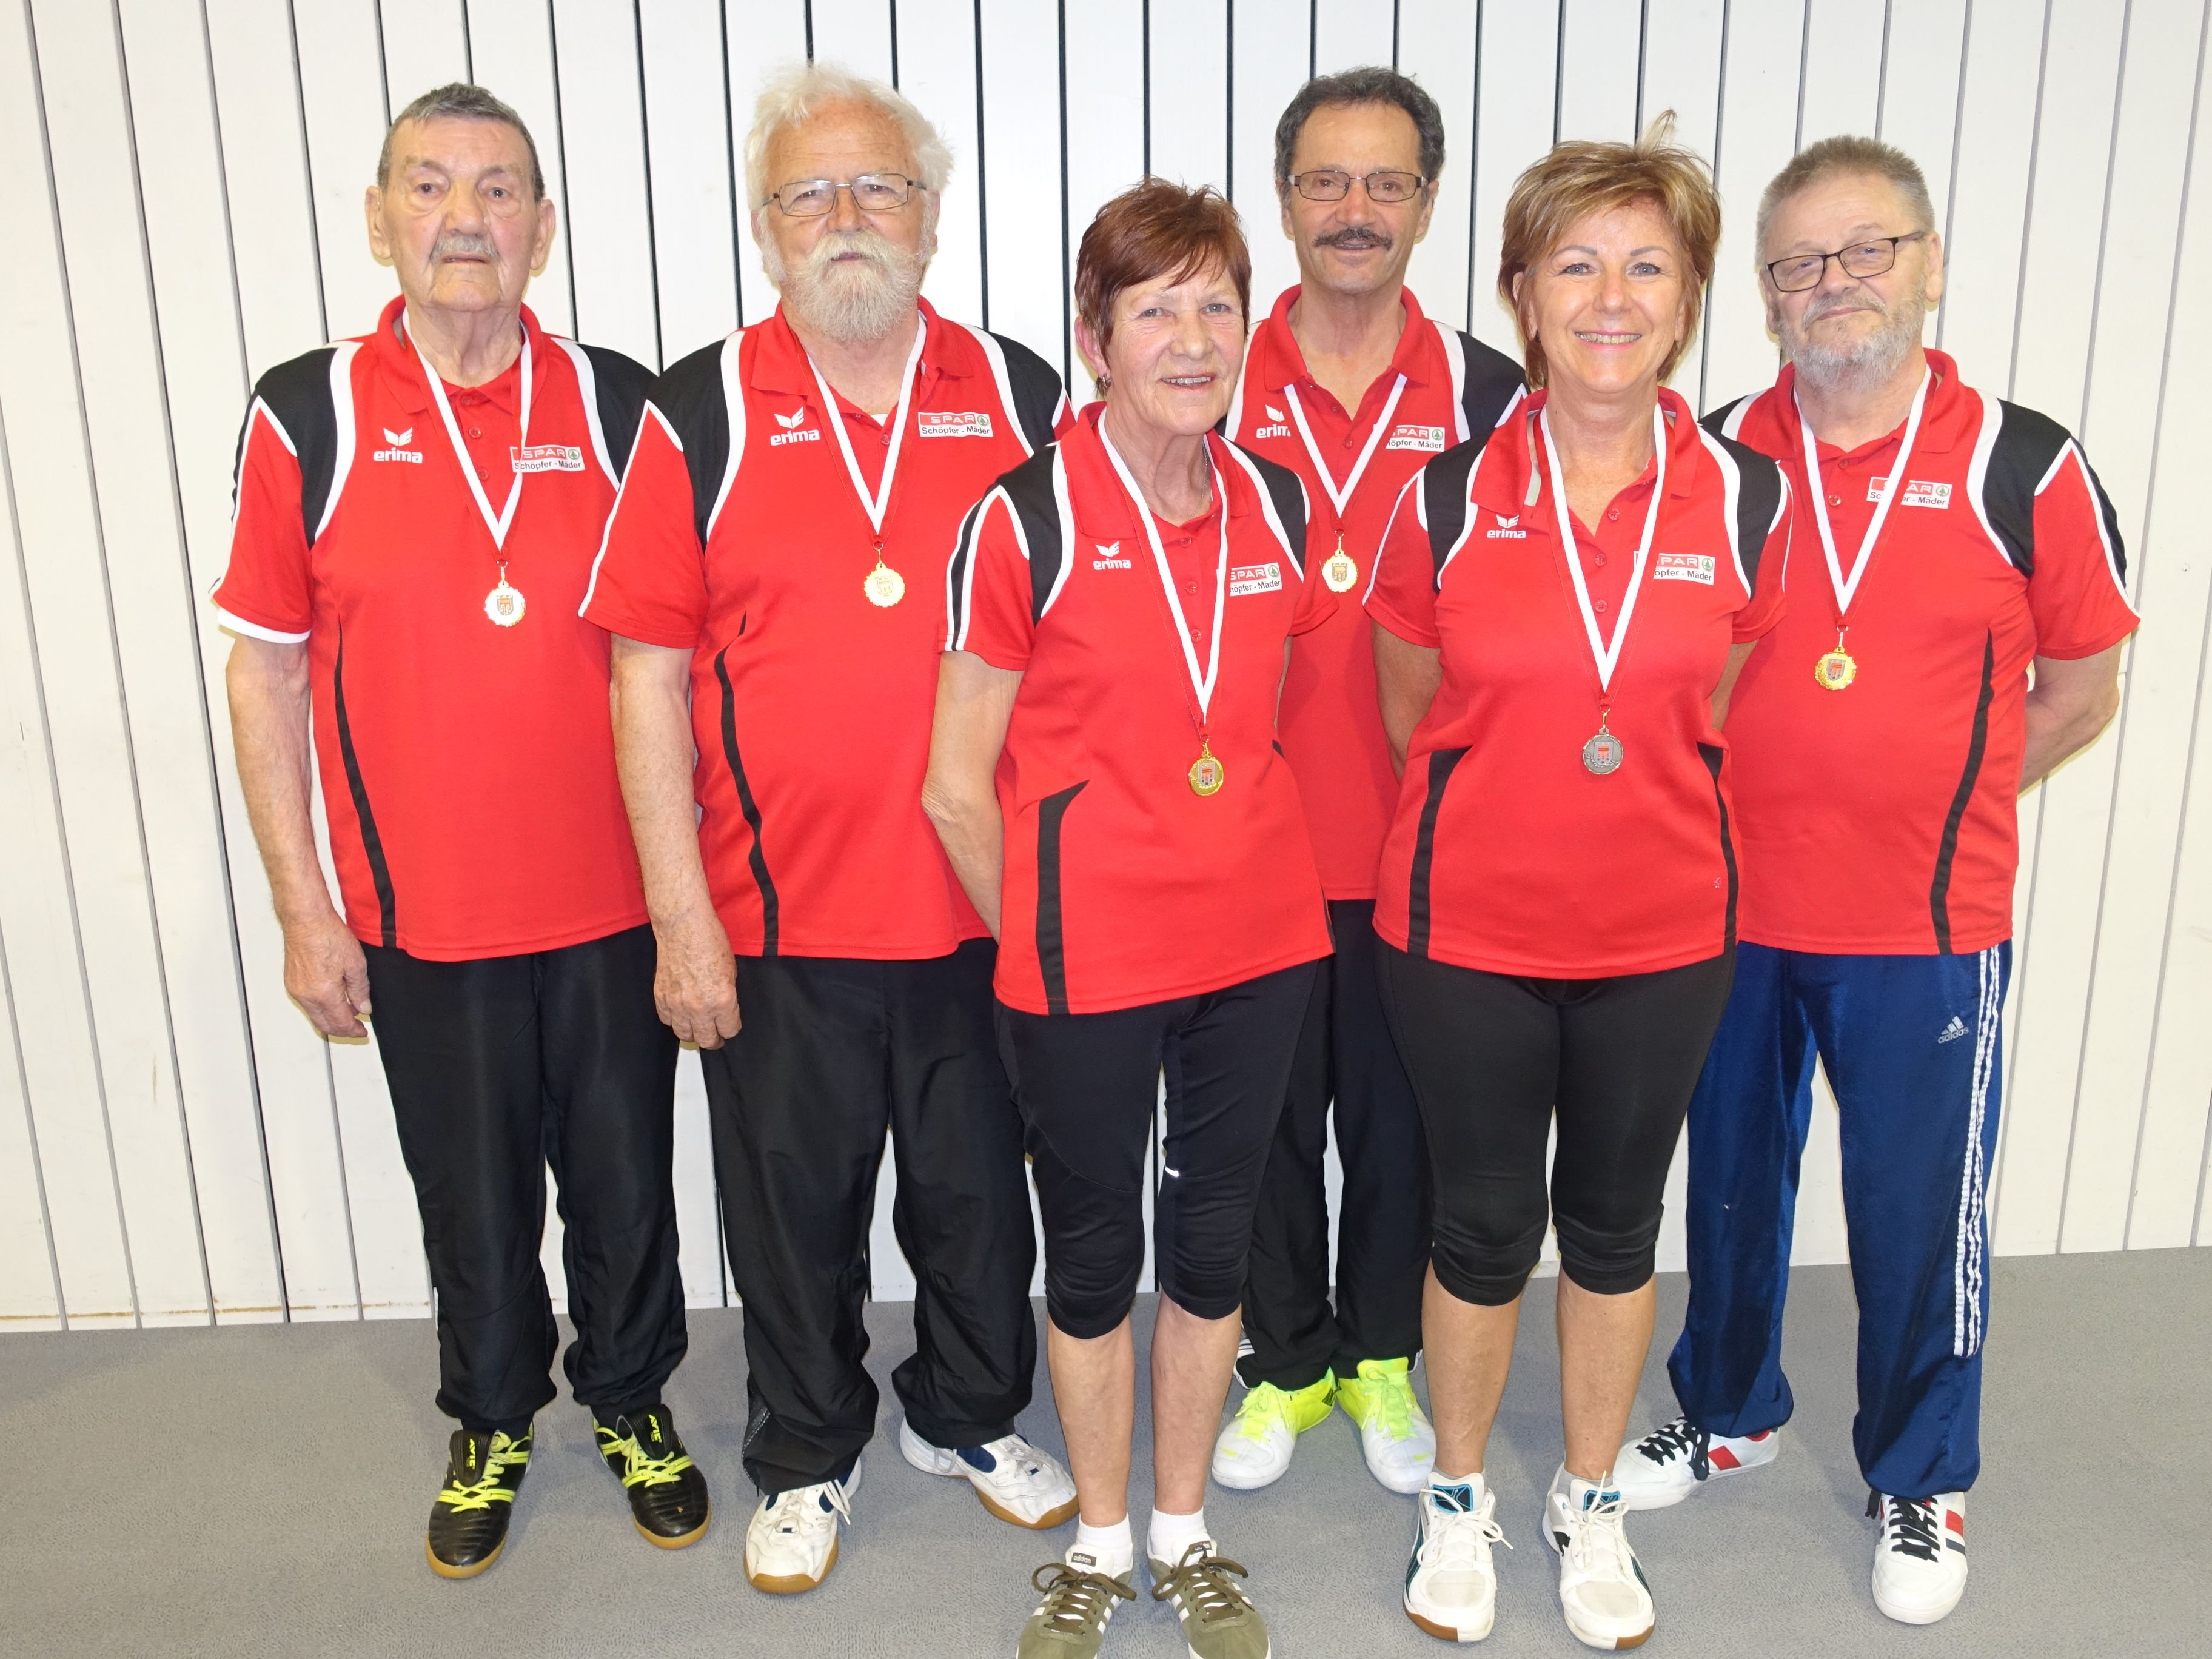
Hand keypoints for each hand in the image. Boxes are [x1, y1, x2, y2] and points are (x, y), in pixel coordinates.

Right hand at [282, 912, 371, 1038]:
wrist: (306, 920)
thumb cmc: (328, 935)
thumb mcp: (355, 964)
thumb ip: (360, 990)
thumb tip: (363, 1008)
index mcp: (324, 994)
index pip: (341, 1023)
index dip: (354, 1030)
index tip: (362, 1032)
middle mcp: (306, 996)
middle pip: (324, 1025)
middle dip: (341, 1030)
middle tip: (356, 1030)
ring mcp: (296, 989)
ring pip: (314, 1015)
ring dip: (331, 1019)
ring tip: (347, 1014)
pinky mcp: (291, 982)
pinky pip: (307, 1004)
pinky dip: (321, 1008)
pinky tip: (333, 1001)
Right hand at [654, 907, 740, 1047]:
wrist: (683, 927)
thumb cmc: (710, 941)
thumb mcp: (731, 970)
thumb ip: (728, 993)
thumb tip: (724, 1006)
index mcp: (722, 1001)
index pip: (728, 1030)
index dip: (731, 1029)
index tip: (730, 1026)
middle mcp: (699, 1008)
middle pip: (706, 1039)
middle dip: (713, 1039)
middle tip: (716, 1036)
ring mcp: (677, 1004)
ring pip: (684, 1034)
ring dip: (692, 1033)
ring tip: (698, 1028)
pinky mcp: (661, 997)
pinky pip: (667, 1020)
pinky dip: (674, 1020)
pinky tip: (680, 1015)